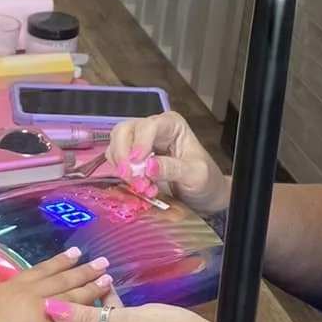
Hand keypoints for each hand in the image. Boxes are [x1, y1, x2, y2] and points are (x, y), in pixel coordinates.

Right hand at [105, 111, 229, 218]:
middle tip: (131, 177)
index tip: (137, 163)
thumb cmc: (206, 181)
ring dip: (122, 168)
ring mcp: (139, 143)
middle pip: (124, 131)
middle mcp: (153, 130)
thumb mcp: (196, 175)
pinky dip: (122, 175)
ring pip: (116, 145)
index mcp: (172, 125)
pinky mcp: (132, 160)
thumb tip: (147, 166)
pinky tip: (139, 187)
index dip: (139, 143)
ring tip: (141, 186)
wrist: (204, 196)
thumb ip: (172, 169)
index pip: (149, 126)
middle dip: (124, 155)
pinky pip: (116, 162)